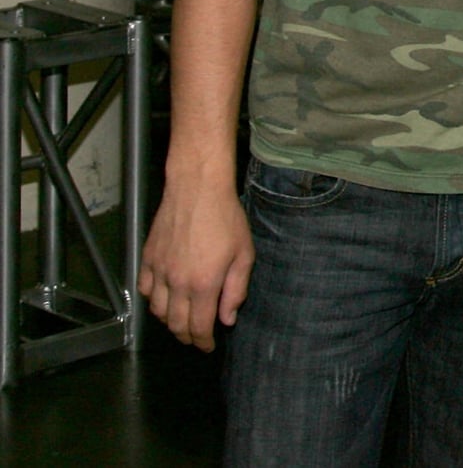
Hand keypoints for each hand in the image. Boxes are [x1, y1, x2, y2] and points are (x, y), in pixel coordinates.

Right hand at [139, 176, 254, 351]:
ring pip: (157, 311)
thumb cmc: (226, 218)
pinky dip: (153, 300)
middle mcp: (177, 283)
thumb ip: (235, 290)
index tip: (208, 347)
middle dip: (187, 336)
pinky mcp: (147, 258)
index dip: (203, 342)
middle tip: (196, 338)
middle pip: (175, 324)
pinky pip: (145, 290)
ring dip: (169, 321)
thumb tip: (227, 319)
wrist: (197, 189)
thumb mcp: (244, 254)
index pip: (199, 326)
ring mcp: (159, 271)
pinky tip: (164, 298)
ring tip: (182, 321)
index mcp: (203, 284)